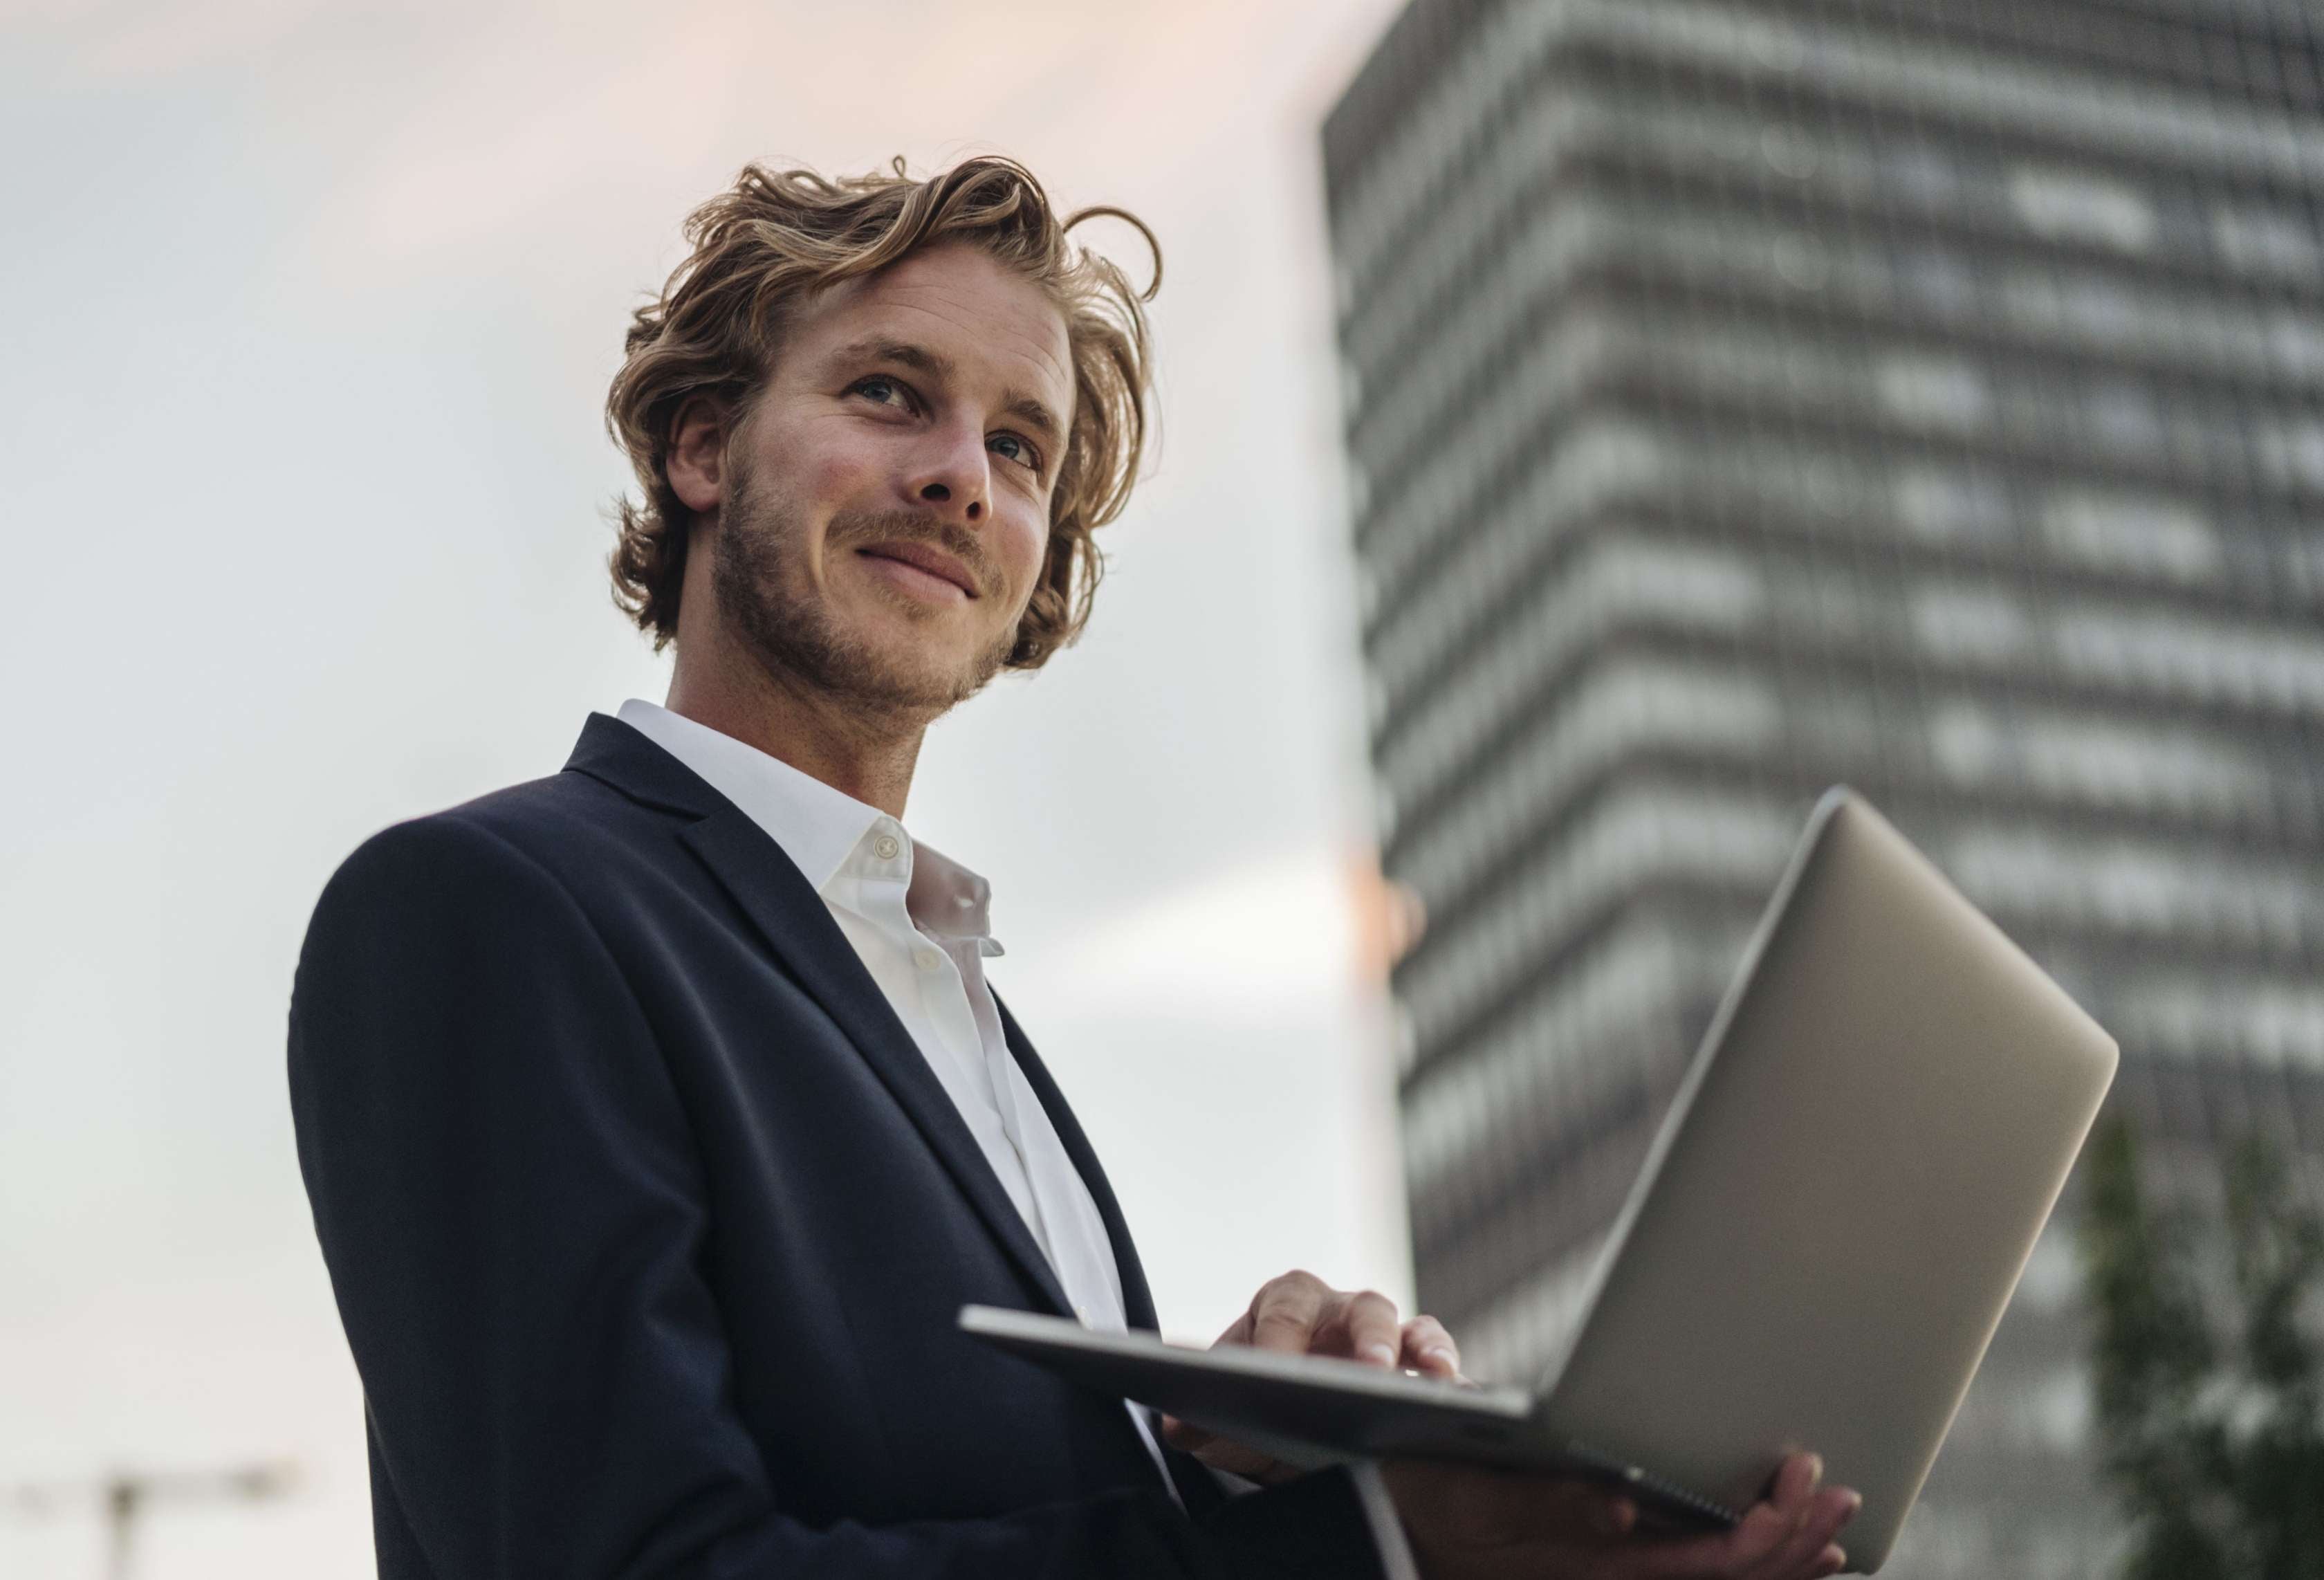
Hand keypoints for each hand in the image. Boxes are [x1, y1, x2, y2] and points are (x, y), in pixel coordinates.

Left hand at [1161, 1270, 1461, 1481]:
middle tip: (1364, 1374)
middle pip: (1352, 1307)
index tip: (1272, 1375)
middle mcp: (1337, 1313)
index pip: (1282, 1312)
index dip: (1278, 1341)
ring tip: (1414, 1378)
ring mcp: (1382, 1338)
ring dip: (1406, 1347)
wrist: (1303, 1444)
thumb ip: (1201, 1426)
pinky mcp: (1418, 1369)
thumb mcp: (1229, 1430)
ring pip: (1400, 1325)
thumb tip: (1176, 1428)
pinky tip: (1449, 1391)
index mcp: (1283, 1310)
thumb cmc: (1264, 1418)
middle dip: (1357, 1337)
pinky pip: (1435, 1353)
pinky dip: (1442, 1363)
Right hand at [1386, 1450, 1859, 1579]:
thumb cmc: (1432, 1501)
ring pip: (1727, 1579)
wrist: (1394, 1522)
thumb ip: (1553, 1506)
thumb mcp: (1481, 1500)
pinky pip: (1699, 1567)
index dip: (1771, 1528)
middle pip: (1736, 1577)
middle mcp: (1620, 1575)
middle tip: (1840, 1489)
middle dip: (1800, 1539)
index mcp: (1600, 1566)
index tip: (1803, 1476)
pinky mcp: (1611, 1557)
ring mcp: (1619, 1570)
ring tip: (1835, 1516)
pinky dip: (1752, 1556)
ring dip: (1789, 1551)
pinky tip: (1778, 1539)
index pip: (1713, 1562)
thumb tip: (1628, 1509)